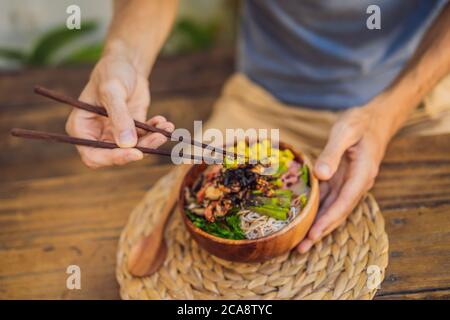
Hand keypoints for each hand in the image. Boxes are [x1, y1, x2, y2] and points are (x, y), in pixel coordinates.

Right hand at [66, 54, 173, 167]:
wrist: (127, 63)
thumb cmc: (112, 72)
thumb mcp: (112, 91)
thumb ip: (119, 117)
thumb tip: (127, 144)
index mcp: (81, 128)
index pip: (93, 155)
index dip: (113, 158)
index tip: (136, 153)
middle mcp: (96, 135)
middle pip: (116, 155)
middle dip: (139, 149)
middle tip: (158, 138)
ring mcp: (115, 134)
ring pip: (134, 149)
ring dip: (152, 141)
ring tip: (166, 127)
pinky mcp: (132, 130)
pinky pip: (145, 139)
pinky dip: (156, 132)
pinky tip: (164, 122)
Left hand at [297, 105, 392, 252]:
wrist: (374, 119)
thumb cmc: (360, 123)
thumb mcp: (345, 132)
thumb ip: (332, 153)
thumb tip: (321, 175)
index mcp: (362, 174)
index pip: (345, 202)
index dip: (329, 220)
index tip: (314, 235)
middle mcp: (358, 183)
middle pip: (339, 212)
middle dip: (321, 231)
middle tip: (301, 248)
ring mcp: (350, 183)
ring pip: (333, 208)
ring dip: (318, 225)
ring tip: (300, 241)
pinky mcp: (342, 179)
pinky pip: (329, 198)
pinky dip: (318, 210)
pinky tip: (303, 218)